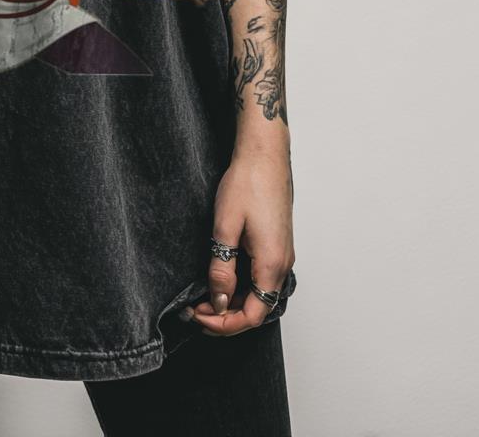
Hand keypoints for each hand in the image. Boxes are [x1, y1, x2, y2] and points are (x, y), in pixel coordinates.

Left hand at [189, 148, 294, 336]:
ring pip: (259, 294)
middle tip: (195, 309)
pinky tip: (221, 278)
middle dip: (225, 316)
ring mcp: (282, 254)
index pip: (252, 315)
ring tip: (203, 296)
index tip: (198, 316)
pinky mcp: (277, 245)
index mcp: (272, 264)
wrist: (264, 155)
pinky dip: (242, 286)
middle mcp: (283, 264)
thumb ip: (222, 268)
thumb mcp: (225, 227)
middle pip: (257, 309)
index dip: (224, 324)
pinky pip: (261, 278)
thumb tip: (219, 301)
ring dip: (233, 301)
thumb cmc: (247, 183)